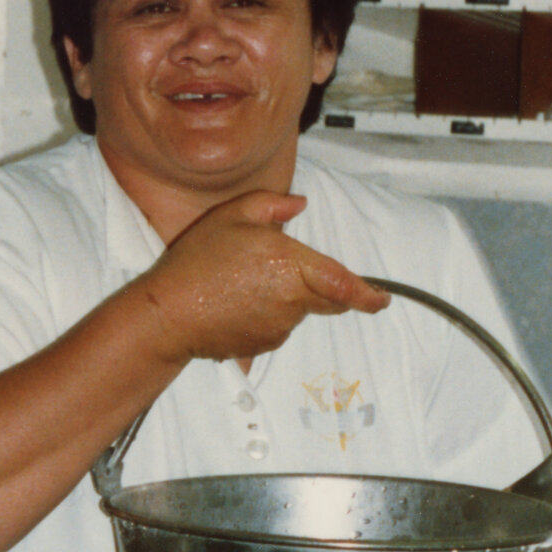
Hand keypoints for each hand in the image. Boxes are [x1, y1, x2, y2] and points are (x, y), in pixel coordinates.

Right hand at [134, 192, 387, 362]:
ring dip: (288, 298)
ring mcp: (279, 327)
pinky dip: (267, 314)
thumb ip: (273, 206)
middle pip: (328, 300)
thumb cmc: (198, 262)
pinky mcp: (264, 345)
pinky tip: (237, 302)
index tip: (382, 299)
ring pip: (300, 312)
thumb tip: (299, 205)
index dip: (369, 294)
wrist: (169, 313)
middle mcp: (292, 301)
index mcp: (291, 265)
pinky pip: (278, 327)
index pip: (344, 284)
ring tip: (243, 283)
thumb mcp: (233, 216)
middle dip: (324, 288)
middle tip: (289, 271)